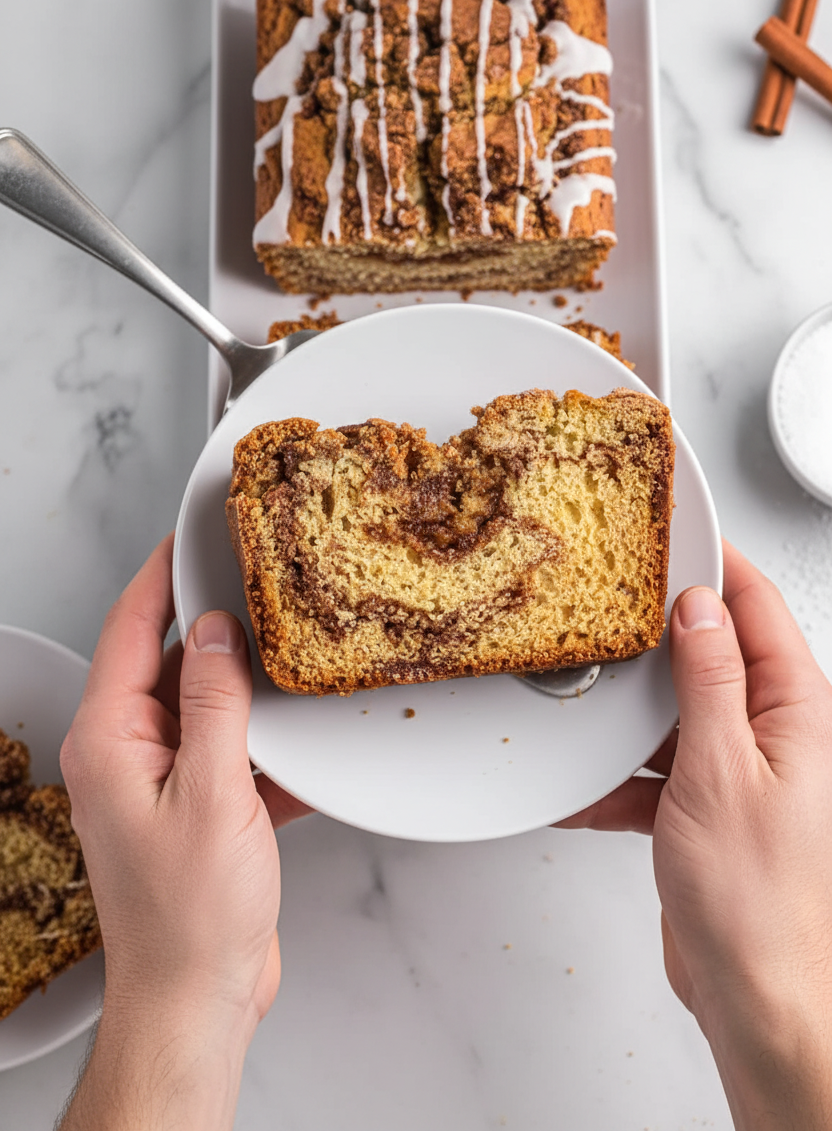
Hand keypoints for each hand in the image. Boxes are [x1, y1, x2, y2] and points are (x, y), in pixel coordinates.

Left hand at [59, 534, 310, 1130]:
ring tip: (293, 650)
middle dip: (217, 625)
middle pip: (171, 660)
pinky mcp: (199, 807)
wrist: (196, 1000)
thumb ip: (215, 705)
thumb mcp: (212, 795)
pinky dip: (266, 742)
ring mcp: (163, 780)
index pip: (131, 629)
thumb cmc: (188, 917)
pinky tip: (306, 738)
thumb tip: (219, 633)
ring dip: (248, 686)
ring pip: (207, 704)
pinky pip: (232, 750)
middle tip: (262, 584)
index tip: (192, 536)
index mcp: (110, 740)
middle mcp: (128, 752)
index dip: (161, 576)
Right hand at [557, 541, 831, 1129]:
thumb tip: (700, 608)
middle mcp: (774, 735)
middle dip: (661, 634)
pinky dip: (620, 779)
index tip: (675, 529)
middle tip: (614, 606)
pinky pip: (657, 771)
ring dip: (634, 714)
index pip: (757, 606)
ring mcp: (739, 772)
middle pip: (714, 653)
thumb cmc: (758, 903)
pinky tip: (586, 790)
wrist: (757, 998)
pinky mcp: (706, 809)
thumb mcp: (721, 771)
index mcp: (797, 711)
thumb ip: (711, 682)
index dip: (716, 563)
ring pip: (679, 711)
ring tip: (592, 703)